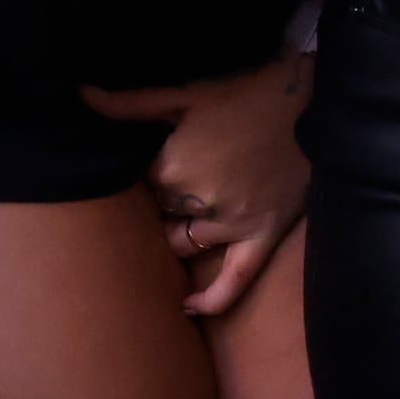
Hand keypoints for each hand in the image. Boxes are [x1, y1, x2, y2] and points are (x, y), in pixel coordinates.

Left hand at [81, 53, 312, 315]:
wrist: (317, 99)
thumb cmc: (252, 90)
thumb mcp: (189, 91)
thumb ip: (131, 102)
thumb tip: (82, 95)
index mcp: (171, 169)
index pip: (138, 182)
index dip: (146, 168)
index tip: (160, 151)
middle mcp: (196, 204)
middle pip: (160, 211)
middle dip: (162, 197)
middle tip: (180, 170)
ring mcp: (230, 225)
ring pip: (183, 240)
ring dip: (178, 228)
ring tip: (184, 208)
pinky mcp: (263, 234)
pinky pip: (235, 280)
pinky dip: (211, 299)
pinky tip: (186, 308)